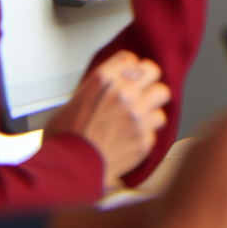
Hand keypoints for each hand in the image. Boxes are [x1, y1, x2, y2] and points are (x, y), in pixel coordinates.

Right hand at [45, 51, 169, 190]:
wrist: (68, 169)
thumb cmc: (65, 139)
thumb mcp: (74, 101)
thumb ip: (97, 89)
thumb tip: (108, 88)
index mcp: (104, 79)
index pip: (130, 58)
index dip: (130, 68)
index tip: (129, 76)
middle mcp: (125, 93)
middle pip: (154, 71)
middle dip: (147, 81)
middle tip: (141, 91)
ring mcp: (138, 115)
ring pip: (161, 96)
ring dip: (151, 105)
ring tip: (139, 116)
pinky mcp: (145, 137)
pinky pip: (156, 127)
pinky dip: (147, 132)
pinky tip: (132, 137)